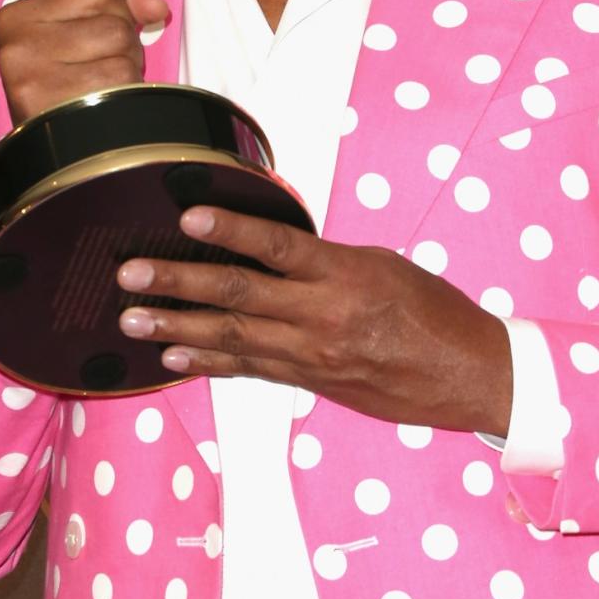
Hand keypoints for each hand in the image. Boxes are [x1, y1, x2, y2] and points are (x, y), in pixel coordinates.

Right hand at [0, 0, 168, 123]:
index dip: (117, 10)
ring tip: (100, 88)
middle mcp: (20, 44)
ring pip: (123, 50)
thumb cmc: (61, 91)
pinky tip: (104, 105)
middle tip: (98, 69)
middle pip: (114, 22)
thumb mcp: (74, 35)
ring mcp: (35, 75)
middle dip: (122, 46)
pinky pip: (124, 82)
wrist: (50, 156)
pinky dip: (127, 94)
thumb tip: (153, 2)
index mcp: (18, 17)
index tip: (99, 33)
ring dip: (126, 70)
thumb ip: (115, 2)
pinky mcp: (58, 105)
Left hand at [116, 206, 513, 433]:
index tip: (188, 216)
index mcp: (345, 275)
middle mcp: (323, 317)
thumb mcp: (382, 266)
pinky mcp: (311, 382)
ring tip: (132, 319)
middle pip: (238, 295)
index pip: (277, 247)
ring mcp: (313, 355)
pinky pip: (251, 369)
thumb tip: (272, 248)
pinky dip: (209, 360)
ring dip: (177, 326)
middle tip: (130, 273)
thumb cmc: (432, 313)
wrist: (468, 375)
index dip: (230, 229)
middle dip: (178, 283)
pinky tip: (174, 355)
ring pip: (233, 337)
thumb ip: (324, 261)